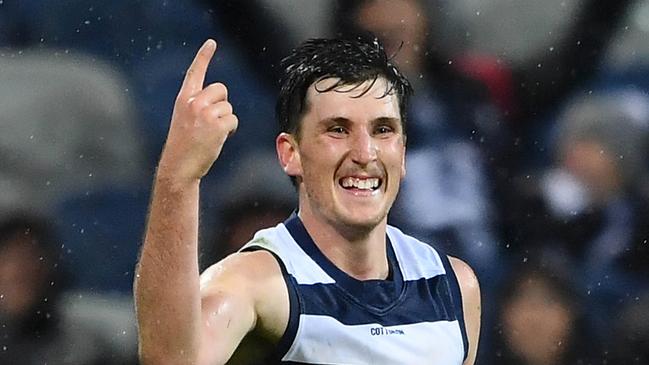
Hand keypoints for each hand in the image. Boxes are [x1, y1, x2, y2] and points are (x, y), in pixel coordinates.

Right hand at [158, 39, 237, 183]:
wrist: (178, 167)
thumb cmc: (184, 146)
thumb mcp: (185, 120)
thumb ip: (199, 107)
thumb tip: (222, 105)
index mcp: (184, 99)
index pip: (194, 73)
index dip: (203, 56)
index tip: (212, 43)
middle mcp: (193, 102)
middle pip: (222, 89)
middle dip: (222, 104)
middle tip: (210, 123)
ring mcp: (205, 113)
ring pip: (229, 108)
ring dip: (225, 122)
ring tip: (210, 135)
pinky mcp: (217, 125)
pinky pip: (233, 120)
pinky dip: (229, 131)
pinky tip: (217, 139)